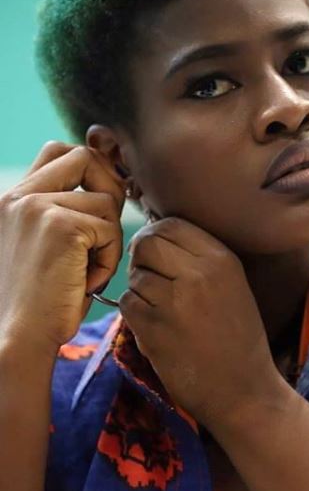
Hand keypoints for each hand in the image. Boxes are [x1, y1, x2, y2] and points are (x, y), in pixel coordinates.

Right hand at [0, 142, 125, 355]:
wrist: (17, 338)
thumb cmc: (41, 298)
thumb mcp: (47, 243)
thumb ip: (66, 210)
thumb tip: (113, 183)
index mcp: (13, 197)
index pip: (59, 151)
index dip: (92, 166)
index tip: (106, 195)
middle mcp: (19, 195)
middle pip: (85, 157)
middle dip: (108, 186)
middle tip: (105, 228)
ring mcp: (37, 206)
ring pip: (106, 200)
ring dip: (109, 237)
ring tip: (88, 268)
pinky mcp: (60, 226)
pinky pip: (110, 229)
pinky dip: (108, 258)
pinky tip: (87, 281)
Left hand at [121, 217, 281, 429]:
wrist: (243, 389)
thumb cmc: (238, 336)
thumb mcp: (232, 284)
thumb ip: (199, 257)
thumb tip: (155, 234)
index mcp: (222, 258)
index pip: (171, 223)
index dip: (156, 235)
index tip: (157, 253)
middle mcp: (199, 273)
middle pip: (147, 243)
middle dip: (142, 258)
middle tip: (151, 277)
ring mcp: (175, 300)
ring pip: (135, 275)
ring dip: (140, 290)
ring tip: (160, 308)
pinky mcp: (154, 328)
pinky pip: (128, 303)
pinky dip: (134, 313)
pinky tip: (156, 326)